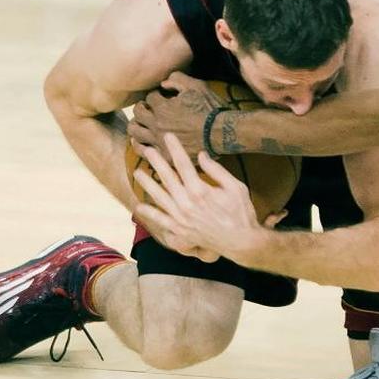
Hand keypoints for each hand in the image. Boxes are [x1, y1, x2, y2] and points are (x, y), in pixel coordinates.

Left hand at [129, 72, 221, 156]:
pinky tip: (142, 143)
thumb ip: (178, 80)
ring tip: (140, 124)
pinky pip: (144, 152)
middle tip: (147, 108)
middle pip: (138, 113)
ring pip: (135, 132)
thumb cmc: (212, 109)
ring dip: (136, 125)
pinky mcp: (166, 155)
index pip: (150, 97)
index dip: (155, 95)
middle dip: (142, 107)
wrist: (224, 133)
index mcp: (163, 107)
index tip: (161, 97)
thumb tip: (164, 83)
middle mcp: (157, 124)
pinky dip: (140, 145)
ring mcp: (159, 141)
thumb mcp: (198, 87)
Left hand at [132, 133, 274, 263]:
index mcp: (200, 190)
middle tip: (148, 150)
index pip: (183, 164)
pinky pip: (160, 220)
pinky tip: (139, 206)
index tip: (167, 136)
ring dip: (147, 184)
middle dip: (157, 162)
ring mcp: (180, 218)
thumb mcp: (235, 187)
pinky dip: (149, 214)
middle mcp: (186, 203)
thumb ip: (217, 171)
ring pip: (159, 197)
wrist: (240, 242)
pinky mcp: (179, 230)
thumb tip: (201, 155)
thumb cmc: (241, 213)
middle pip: (167, 178)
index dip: (174, 149)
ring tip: (137, 172)